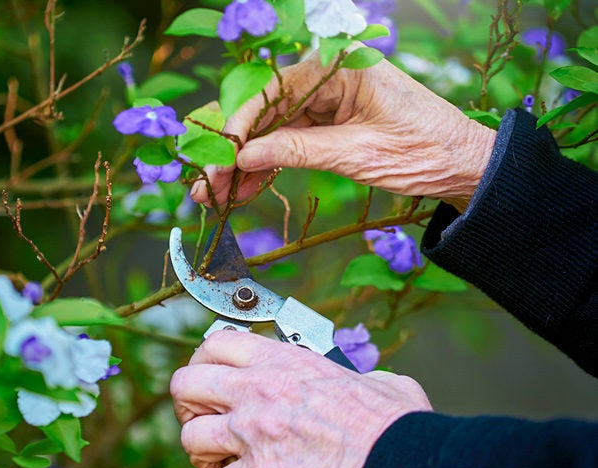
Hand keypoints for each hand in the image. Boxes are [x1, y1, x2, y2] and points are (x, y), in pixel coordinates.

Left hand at [170, 330, 432, 467]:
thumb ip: (355, 375)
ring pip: (190, 437)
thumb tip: (371, 382)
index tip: (210, 378)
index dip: (203, 360)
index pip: (216, 343)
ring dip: (202, 453)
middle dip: (188, 405)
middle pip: (185, 384)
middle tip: (206, 420)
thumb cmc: (394, 423)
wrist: (401, 464)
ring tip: (221, 461)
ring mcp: (255, 433)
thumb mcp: (374, 379)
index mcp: (282, 361)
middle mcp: (258, 391)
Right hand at [191, 53, 495, 211]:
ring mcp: (329, 102)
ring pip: (273, 132)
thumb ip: (297, 150)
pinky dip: (268, 168)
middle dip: (234, 150)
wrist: (464, 168)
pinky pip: (290, 144)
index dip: (238, 128)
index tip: (217, 159)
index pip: (273, 91)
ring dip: (245, 166)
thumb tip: (244, 156)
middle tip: (207, 184)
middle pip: (266, 112)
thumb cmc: (425, 152)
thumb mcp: (357, 153)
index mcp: (341, 67)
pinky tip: (244, 190)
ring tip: (217, 196)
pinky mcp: (332, 125)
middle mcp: (331, 78)